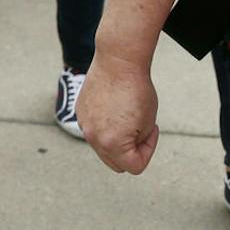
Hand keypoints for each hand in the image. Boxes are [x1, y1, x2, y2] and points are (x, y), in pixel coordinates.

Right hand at [80, 51, 160, 173]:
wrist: (118, 62)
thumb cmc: (138, 91)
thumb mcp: (148, 124)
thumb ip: (136, 143)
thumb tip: (127, 149)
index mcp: (112, 144)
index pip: (135, 166)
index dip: (148, 150)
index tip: (151, 129)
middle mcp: (93, 138)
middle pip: (115, 164)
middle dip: (130, 152)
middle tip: (139, 130)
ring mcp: (84, 125)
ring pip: (103, 147)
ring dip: (116, 139)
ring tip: (126, 116)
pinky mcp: (79, 112)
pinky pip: (94, 129)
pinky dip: (105, 125)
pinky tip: (113, 107)